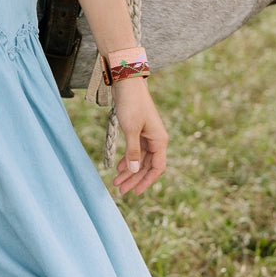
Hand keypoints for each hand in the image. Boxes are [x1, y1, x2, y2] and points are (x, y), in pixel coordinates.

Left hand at [110, 77, 167, 195]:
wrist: (127, 84)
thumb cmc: (131, 104)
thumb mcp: (130, 129)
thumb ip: (133, 151)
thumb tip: (134, 171)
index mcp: (159, 141)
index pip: (157, 168)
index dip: (147, 181)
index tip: (136, 192)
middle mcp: (156, 140)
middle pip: (147, 166)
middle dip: (134, 179)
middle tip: (120, 190)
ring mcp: (147, 135)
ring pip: (140, 159)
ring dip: (129, 171)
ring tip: (116, 183)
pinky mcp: (139, 131)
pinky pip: (135, 150)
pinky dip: (128, 160)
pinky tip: (119, 168)